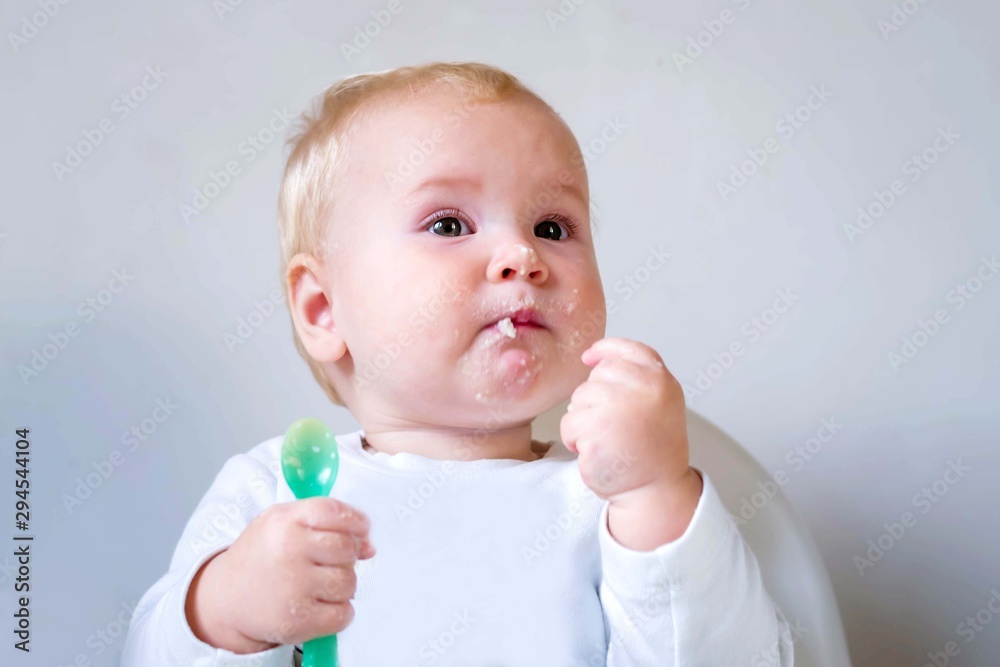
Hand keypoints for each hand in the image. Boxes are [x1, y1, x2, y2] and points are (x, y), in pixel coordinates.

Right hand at [185, 497, 375, 652]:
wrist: (226, 598)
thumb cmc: (261, 556)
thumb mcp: (283, 522)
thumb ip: (328, 522)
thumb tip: (369, 546)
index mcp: (285, 521)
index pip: (335, 512)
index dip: (357, 521)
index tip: (361, 530)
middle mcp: (289, 551)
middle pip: (348, 548)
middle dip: (347, 556)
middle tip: (328, 562)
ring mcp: (293, 587)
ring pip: (349, 582)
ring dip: (342, 586)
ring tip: (317, 584)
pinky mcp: (297, 620)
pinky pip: (344, 614)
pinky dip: (339, 612)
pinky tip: (318, 604)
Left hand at [560, 337, 701, 547]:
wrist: (656, 490)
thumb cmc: (653, 448)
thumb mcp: (660, 401)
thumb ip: (636, 376)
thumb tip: (593, 358)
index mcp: (660, 381)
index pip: (627, 349)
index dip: (605, 350)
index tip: (590, 357)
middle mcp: (641, 391)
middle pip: (594, 378)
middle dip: (594, 400)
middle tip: (615, 425)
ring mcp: (617, 410)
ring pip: (578, 401)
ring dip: (584, 421)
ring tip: (608, 439)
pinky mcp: (596, 433)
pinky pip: (569, 425)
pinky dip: (575, 441)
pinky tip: (598, 452)